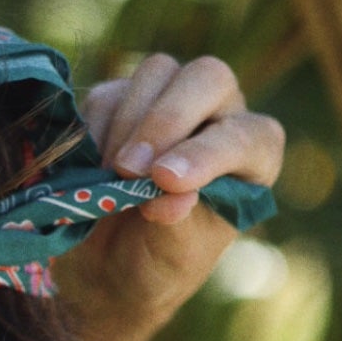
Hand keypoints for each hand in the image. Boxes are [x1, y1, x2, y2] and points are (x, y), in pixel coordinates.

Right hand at [54, 54, 283, 340]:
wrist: (106, 268)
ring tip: (109, 175)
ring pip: (157, 73)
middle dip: (168, 118)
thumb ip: (178, 224)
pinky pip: (108, 93)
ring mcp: (169, 103)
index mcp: (252, 159)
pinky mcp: (121, 101)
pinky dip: (94, 127)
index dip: (208, 153)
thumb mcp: (174, 257)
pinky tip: (90, 168)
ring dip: (128, 123)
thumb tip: (169, 196)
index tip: (165, 181)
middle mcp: (217, 118)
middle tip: (130, 167)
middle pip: (208, 77)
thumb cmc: (155, 265)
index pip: (246, 136)